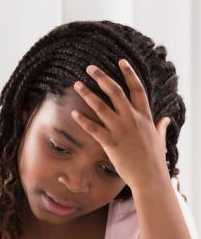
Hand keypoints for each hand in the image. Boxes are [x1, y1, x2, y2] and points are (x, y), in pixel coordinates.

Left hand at [71, 60, 170, 191]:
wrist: (150, 177)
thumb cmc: (154, 160)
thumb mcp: (159, 139)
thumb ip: (160, 127)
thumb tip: (165, 119)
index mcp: (145, 116)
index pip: (137, 89)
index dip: (129, 73)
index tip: (121, 61)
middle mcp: (132, 119)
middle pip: (115, 91)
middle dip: (102, 77)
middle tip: (90, 67)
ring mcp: (121, 130)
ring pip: (101, 106)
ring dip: (87, 94)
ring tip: (77, 84)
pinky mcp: (111, 143)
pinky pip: (94, 129)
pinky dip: (83, 120)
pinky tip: (73, 114)